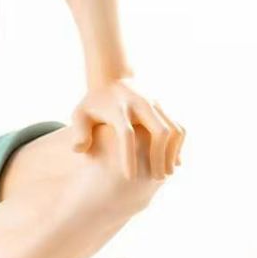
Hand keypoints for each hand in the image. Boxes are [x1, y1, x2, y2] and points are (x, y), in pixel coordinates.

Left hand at [70, 77, 184, 180]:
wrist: (111, 79)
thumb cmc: (93, 104)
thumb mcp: (80, 114)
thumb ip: (79, 132)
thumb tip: (78, 150)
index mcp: (117, 109)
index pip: (126, 134)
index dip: (128, 156)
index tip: (129, 178)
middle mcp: (139, 104)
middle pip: (159, 131)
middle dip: (159, 157)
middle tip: (156, 178)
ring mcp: (154, 104)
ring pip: (173, 129)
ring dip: (172, 153)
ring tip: (166, 173)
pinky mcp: (163, 107)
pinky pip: (178, 127)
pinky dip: (178, 145)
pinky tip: (173, 161)